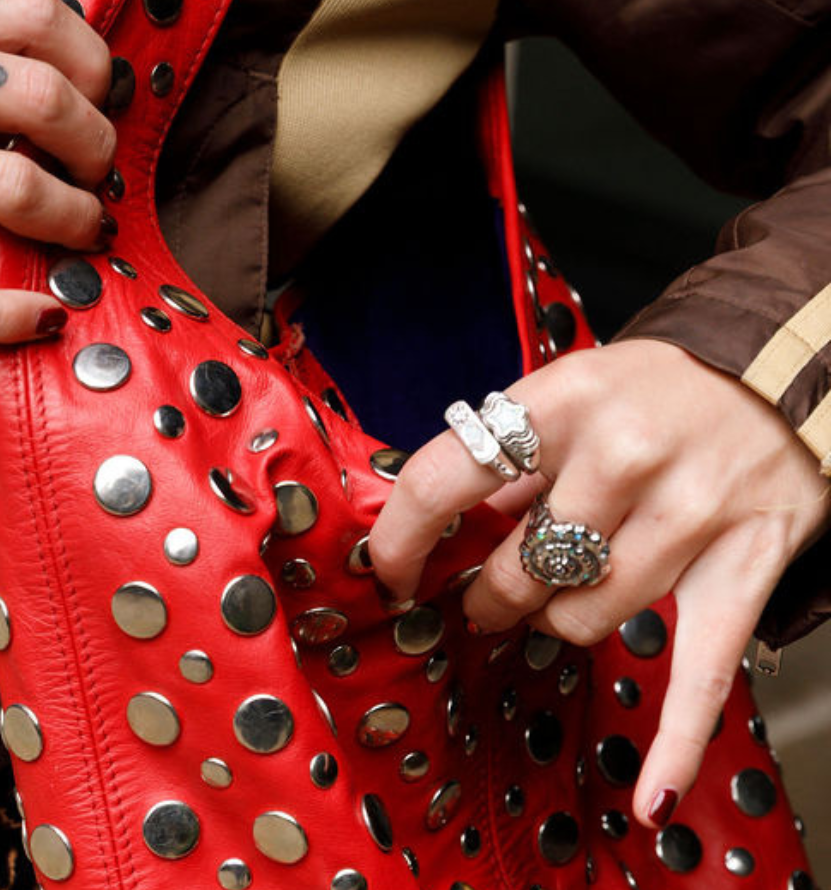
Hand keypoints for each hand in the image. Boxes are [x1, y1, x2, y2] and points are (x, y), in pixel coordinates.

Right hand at [0, 0, 114, 341]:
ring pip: (6, 186)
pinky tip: (31, 318)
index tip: (104, 91)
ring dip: (69, 220)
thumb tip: (32, 60)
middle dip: (95, 144)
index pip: (23, 7)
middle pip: (35, 95)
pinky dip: (3, 310)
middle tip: (101, 174)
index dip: (88, 53)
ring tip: (79, 236)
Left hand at [367, 337, 830, 826]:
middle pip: (521, 565)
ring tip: (561, 601)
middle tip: (488, 598)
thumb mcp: (567, 390)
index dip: (401, 539)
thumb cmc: (652, 388)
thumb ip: (511, 458)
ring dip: (561, 622)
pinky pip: (703, 673)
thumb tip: (438, 531)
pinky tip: (650, 792)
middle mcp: (620, 452)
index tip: (387, 575)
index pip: (445, 479)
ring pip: (589, 616)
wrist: (778, 372)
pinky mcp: (745, 565)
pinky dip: (676, 742)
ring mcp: (688, 511)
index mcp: (558, 399)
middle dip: (492, 595)